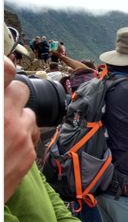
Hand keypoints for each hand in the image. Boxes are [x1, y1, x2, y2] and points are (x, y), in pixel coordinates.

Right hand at [4, 56, 39, 201]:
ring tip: (2, 129)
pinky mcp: (29, 155)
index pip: (5, 70)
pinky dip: (22, 137)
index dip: (4, 67)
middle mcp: (7, 118)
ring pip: (29, 114)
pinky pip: (31, 135)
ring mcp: (21, 136)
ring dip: (18, 117)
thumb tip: (4, 86)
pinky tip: (7, 147)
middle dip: (11, 93)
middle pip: (21, 89)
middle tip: (0, 104)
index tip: (2, 68)